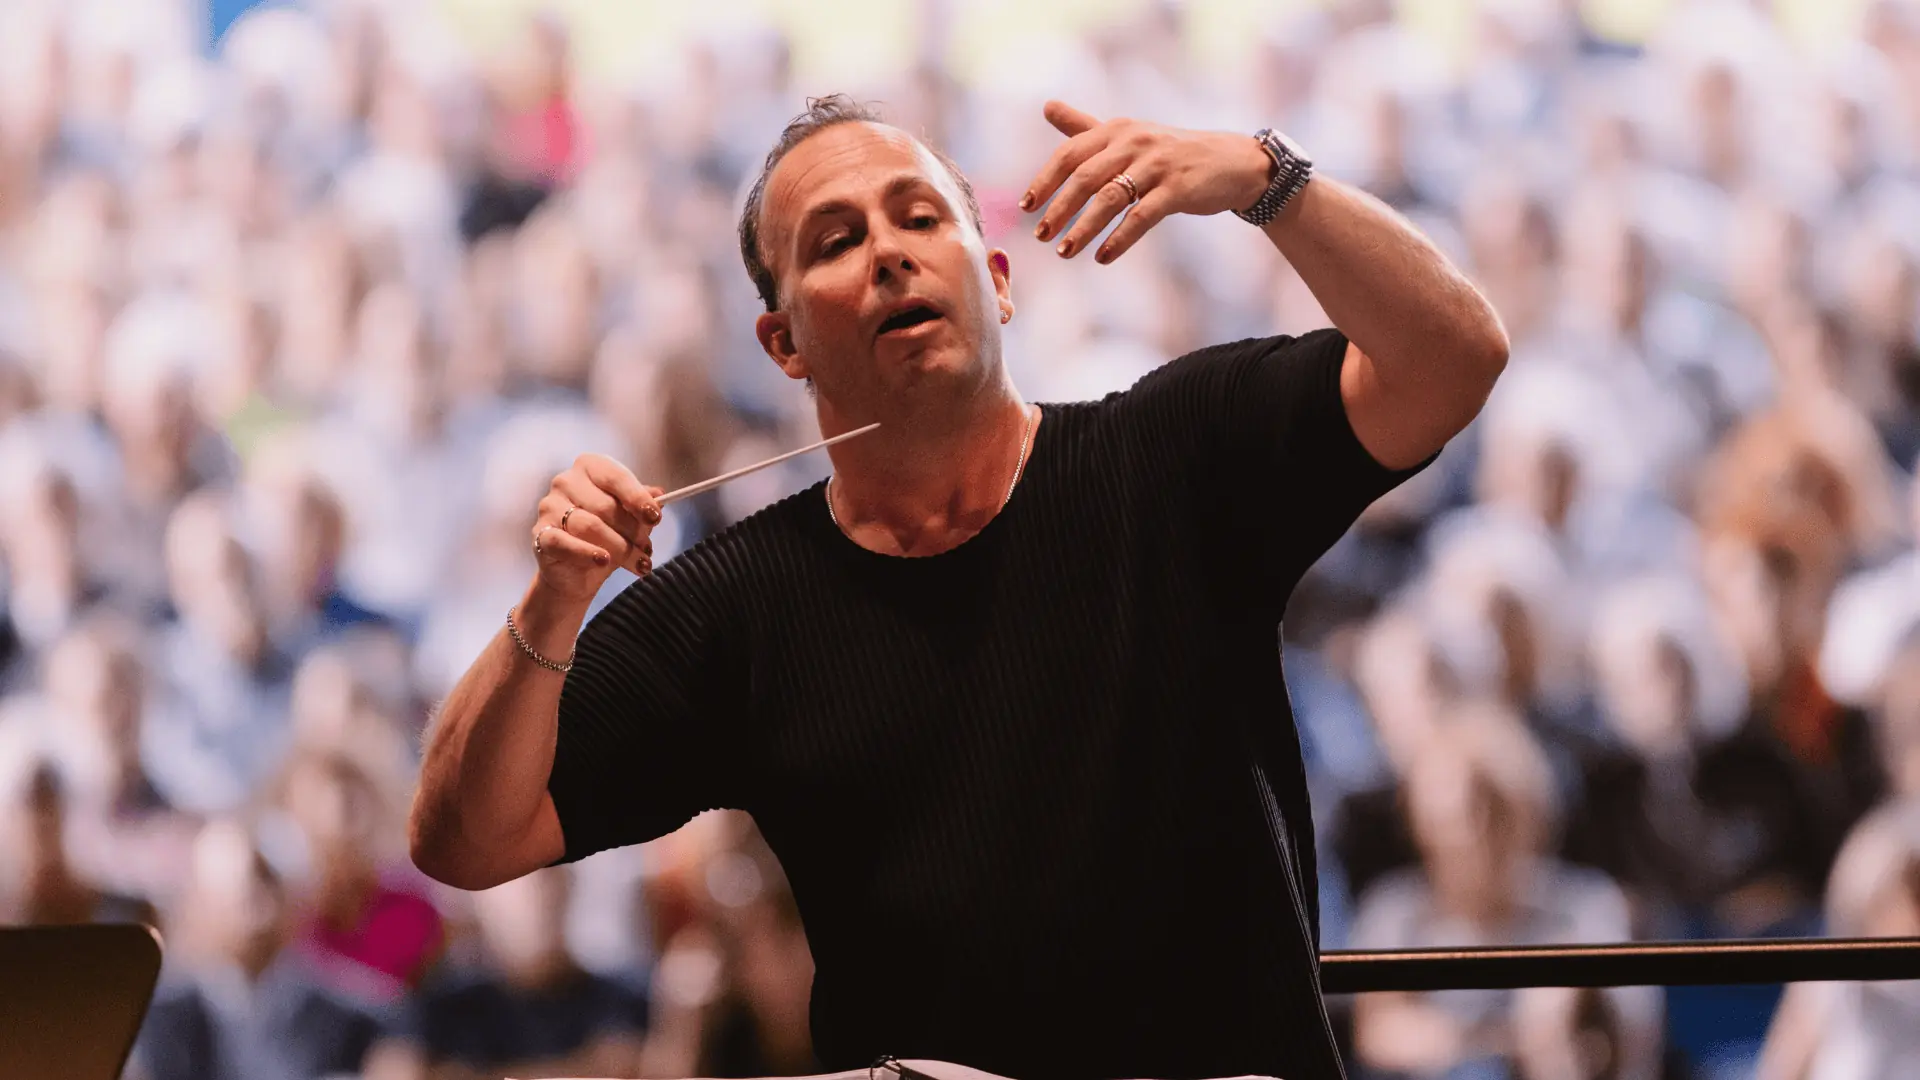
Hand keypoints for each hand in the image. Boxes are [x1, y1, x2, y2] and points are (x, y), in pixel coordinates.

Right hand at [531, 454, 661, 602]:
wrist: (577, 571)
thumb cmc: (607, 536)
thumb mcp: (630, 518)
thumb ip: (642, 504)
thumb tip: (658, 495)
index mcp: (590, 467)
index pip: (615, 477)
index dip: (637, 498)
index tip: (655, 517)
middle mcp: (566, 481)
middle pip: (606, 506)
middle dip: (633, 531)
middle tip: (646, 549)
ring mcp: (549, 507)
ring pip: (590, 527)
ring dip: (620, 549)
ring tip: (639, 563)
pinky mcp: (540, 535)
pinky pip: (565, 543)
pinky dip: (587, 554)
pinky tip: (604, 562)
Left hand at [1020, 100, 1274, 263]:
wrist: (1230, 162)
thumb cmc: (1171, 152)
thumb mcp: (1128, 135)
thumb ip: (1085, 127)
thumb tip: (1046, 106)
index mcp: (1116, 129)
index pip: (1070, 154)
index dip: (1045, 180)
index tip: (1026, 207)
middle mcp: (1134, 142)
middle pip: (1085, 177)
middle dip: (1059, 208)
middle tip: (1041, 235)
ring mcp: (1157, 164)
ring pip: (1110, 198)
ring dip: (1084, 228)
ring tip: (1064, 252)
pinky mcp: (1178, 189)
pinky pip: (1141, 216)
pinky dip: (1119, 239)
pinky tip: (1103, 257)